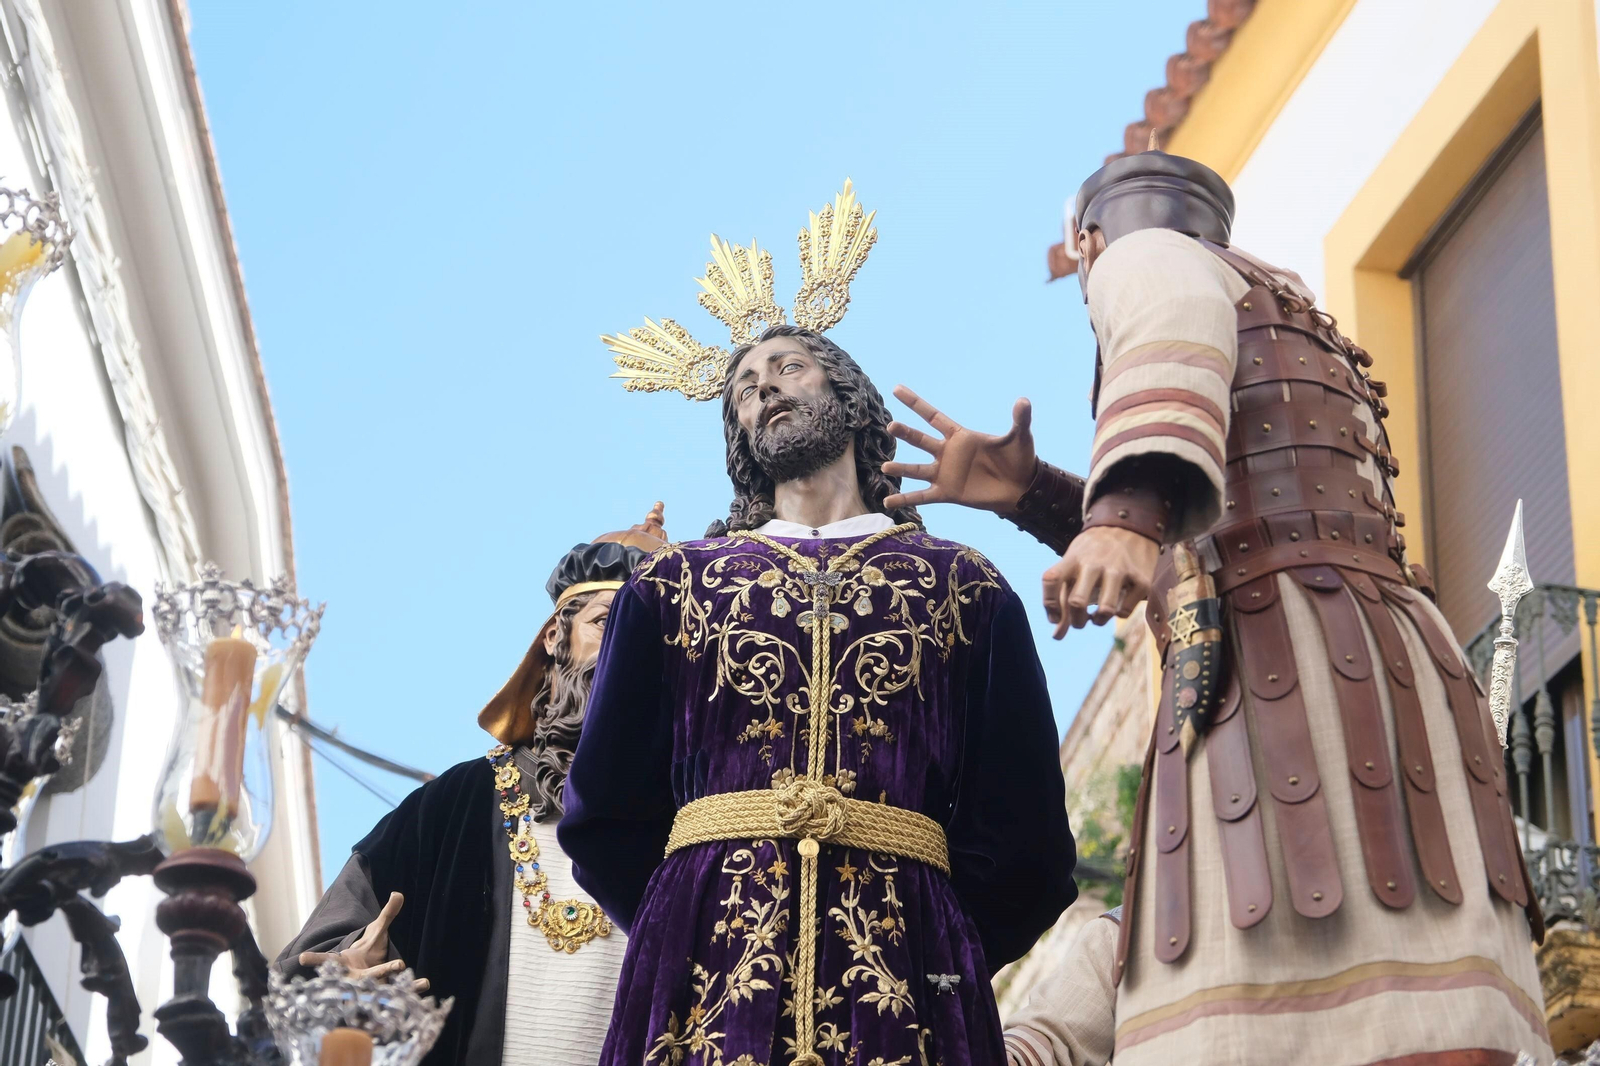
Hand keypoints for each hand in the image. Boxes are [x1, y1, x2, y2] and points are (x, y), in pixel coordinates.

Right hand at [299, 891, 429, 992]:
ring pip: (384, 989)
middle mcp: (355, 980)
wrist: (372, 974)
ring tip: (416, 976)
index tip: (302, 957)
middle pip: (365, 978)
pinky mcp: (385, 996)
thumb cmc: (369, 951)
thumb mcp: (377, 932)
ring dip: (400, 985)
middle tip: (396, 963)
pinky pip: (399, 993)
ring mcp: (370, 990)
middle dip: (379, 971)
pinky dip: (412, 990)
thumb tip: (398, 894)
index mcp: (345, 964)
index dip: (316, 958)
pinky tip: (426, 983)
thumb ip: (387, 916)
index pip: (328, 960)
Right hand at [880, 385, 1036, 512]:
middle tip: (891, 426)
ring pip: (917, 470)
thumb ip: (1019, 420)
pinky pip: (922, 496)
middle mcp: (947, 453)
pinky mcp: (947, 493)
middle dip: (906, 433)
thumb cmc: (1019, 460)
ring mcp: (945, 474)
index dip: (915, 403)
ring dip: (902, 468)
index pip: (933, 416)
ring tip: (885, 466)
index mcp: (960, 436)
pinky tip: (888, 502)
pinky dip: (905, 499)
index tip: (896, 389)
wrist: (1022, 489)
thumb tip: (1024, 401)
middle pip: (921, 440)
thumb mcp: (1019, 437)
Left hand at [1042, 526, 1159, 638]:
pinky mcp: (1141, 579)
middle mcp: (1094, 563)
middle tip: (1081, 621)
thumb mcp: (1074, 565)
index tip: (1056, 616)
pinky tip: (1118, 603)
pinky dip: (1119, 614)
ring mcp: (1119, 570)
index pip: (1050, 580)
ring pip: (1105, 610)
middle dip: (1076, 621)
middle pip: (1076, 602)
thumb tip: (1057, 636)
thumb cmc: (1093, 552)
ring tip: (1098, 617)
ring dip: (1098, 621)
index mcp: (1073, 558)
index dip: (1049, 605)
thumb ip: (1063, 599)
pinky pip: (1125, 611)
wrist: (1129, 524)